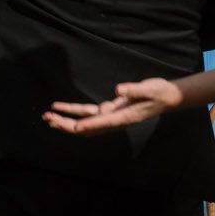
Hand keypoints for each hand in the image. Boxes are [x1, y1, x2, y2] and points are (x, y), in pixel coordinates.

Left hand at [43, 78, 184, 135]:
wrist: (166, 97)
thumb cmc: (159, 93)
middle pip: (88, 127)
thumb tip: (119, 90)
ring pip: (84, 122)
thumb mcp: (150, 88)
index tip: (76, 127)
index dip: (90, 125)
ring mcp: (111, 116)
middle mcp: (116, 120)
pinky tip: (59, 108)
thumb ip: (134, 90)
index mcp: (126, 117)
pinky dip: (73, 110)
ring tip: (47, 116)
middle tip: (50, 119)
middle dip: (69, 125)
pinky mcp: (109, 110)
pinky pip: (87, 113)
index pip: (105, 123)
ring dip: (66, 120)